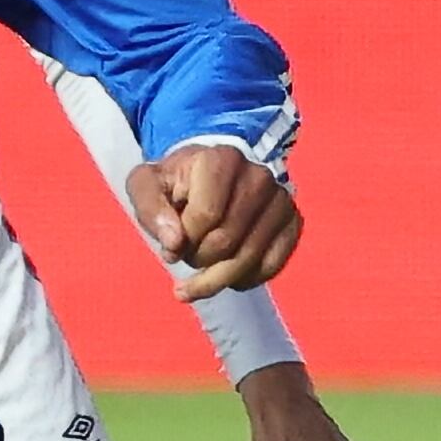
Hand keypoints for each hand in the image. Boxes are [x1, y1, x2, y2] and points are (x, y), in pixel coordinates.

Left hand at [128, 142, 299, 298]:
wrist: (209, 174)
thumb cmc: (175, 183)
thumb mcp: (147, 185)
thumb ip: (151, 210)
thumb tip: (174, 244)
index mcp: (222, 160)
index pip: (205, 217)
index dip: (182, 240)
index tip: (171, 243)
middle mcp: (258, 175)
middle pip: (226, 242)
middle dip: (198, 259)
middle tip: (187, 253)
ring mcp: (280, 199)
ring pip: (249, 259)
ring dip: (218, 276)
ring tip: (203, 268)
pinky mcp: (293, 221)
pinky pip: (271, 266)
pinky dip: (245, 280)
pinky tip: (228, 275)